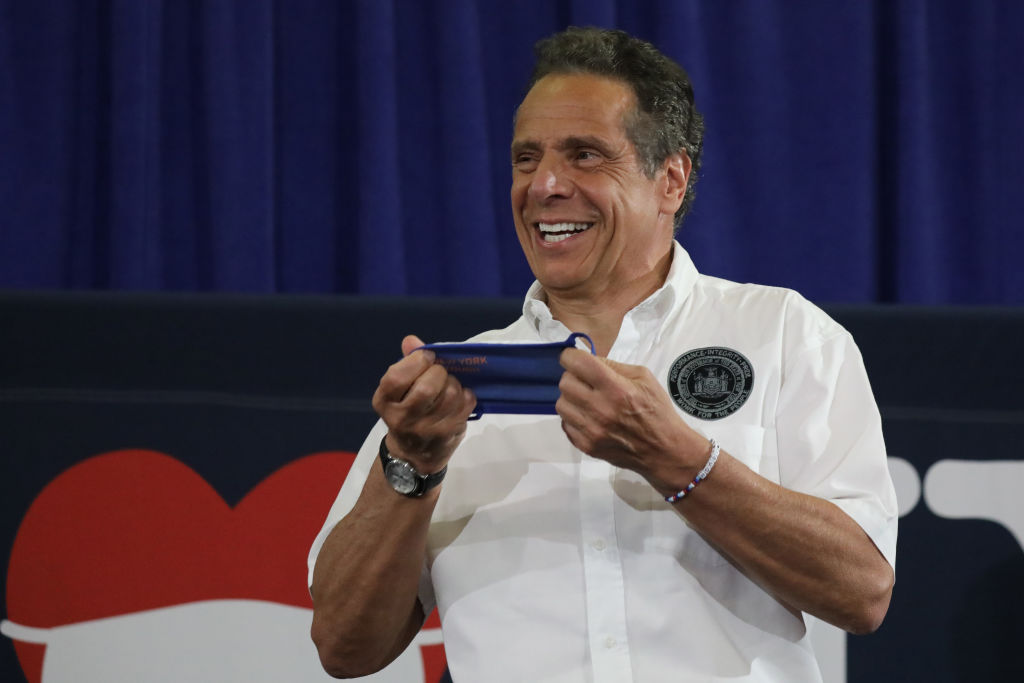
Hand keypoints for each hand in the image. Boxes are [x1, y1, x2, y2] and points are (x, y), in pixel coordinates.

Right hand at [371, 335, 476, 471]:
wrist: (413, 457)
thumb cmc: (405, 416)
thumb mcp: (397, 392)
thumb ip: (405, 364)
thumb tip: (412, 340)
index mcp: (384, 402)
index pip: (397, 376)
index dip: (416, 361)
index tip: (426, 358)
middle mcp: (402, 418)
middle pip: (428, 386)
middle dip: (438, 372)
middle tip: (438, 373)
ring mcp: (427, 429)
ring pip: (451, 393)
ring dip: (454, 383)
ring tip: (448, 385)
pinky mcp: (449, 433)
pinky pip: (466, 403)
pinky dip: (466, 394)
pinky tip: (458, 398)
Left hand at [556, 348, 708, 493]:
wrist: (663, 450)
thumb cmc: (657, 411)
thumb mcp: (644, 378)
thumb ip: (613, 365)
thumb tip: (588, 359)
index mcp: (616, 388)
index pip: (577, 363)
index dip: (571, 356)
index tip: (573, 357)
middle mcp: (600, 409)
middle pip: (565, 382)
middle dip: (572, 376)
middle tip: (585, 381)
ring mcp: (591, 430)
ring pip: (561, 404)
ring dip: (571, 398)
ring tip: (587, 400)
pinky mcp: (586, 446)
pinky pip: (565, 424)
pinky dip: (574, 417)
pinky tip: (589, 417)